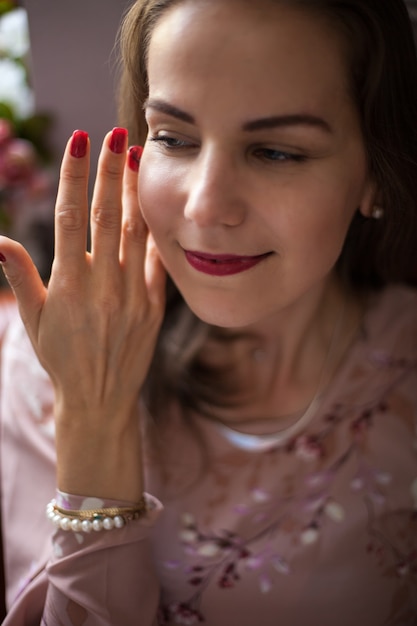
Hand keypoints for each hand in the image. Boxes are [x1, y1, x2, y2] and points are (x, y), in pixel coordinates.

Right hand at [0, 128, 165, 500]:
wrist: (100, 398)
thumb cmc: (61, 359)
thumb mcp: (35, 321)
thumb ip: (21, 276)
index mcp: (68, 285)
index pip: (70, 218)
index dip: (74, 176)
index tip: (80, 142)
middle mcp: (103, 285)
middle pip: (106, 216)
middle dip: (111, 171)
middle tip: (116, 134)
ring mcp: (132, 295)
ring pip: (134, 233)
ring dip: (135, 193)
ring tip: (139, 158)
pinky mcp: (154, 306)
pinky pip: (156, 262)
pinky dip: (156, 231)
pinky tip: (156, 205)